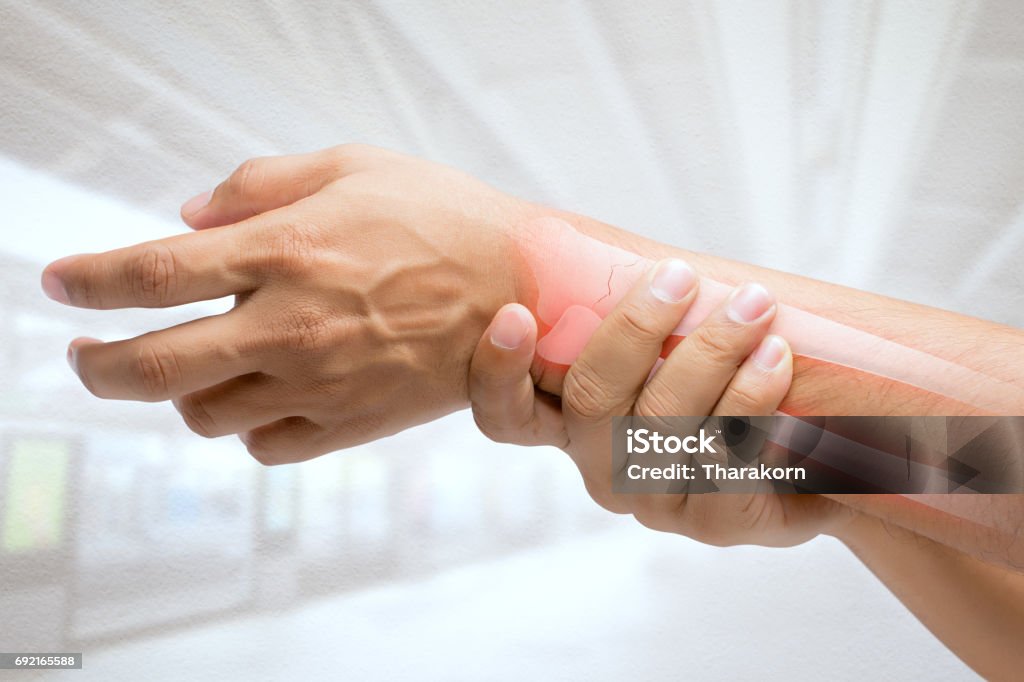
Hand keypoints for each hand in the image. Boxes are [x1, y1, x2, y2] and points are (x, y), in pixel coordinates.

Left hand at [42, 145, 531, 462]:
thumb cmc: (446, 218)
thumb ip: (260, 184)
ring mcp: (322, 384)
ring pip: (206, 415)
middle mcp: (292, 325)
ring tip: (191, 367)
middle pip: (153, 366)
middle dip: (97, 365)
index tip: (61, 283)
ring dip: (180, 394)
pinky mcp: (354, 424)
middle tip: (85, 355)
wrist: (526, 288)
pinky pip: (268, 446)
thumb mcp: (353, 166)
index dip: (87, 279)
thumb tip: (191, 213)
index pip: (150, 274)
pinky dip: (245, 427)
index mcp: (286, 251)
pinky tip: (258, 396)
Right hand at [469, 258, 850, 545]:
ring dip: (709, 353)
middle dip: (635, 329)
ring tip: (754, 306)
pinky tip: (776, 359)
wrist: (817, 445)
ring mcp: (656, 498)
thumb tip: (638, 254)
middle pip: (592, 402)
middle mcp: (604, 465)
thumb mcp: (675, 339)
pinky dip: (751, 400)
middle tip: (680, 278)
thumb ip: (643, 314)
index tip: (515, 314)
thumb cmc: (732, 377)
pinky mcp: (716, 521)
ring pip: (663, 424)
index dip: (499, 371)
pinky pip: (724, 461)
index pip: (508, 414)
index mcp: (575, 424)